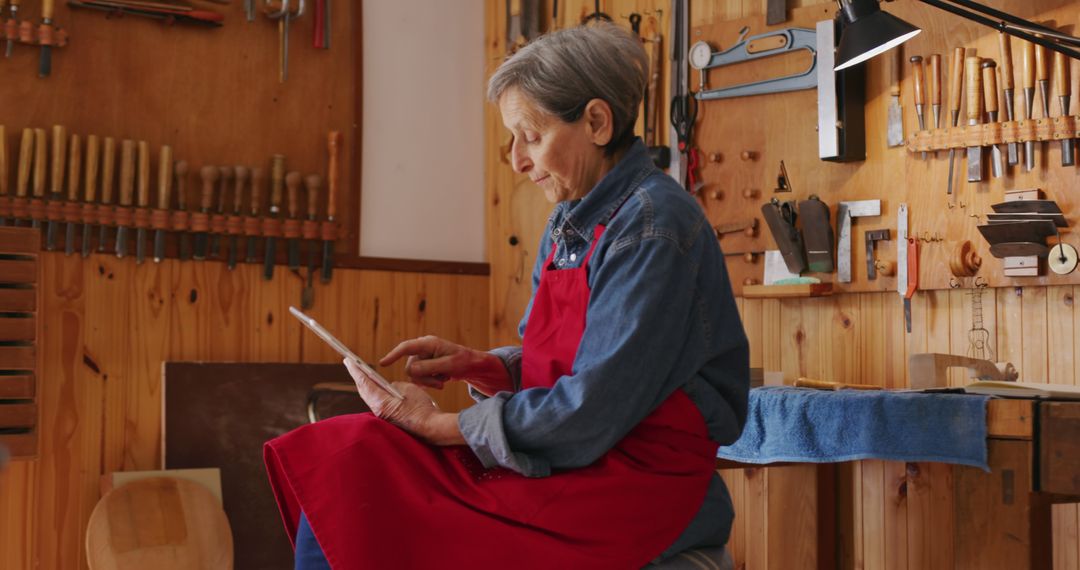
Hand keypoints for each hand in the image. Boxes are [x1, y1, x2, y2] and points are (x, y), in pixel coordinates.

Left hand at [344, 358, 461, 444]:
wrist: (430, 427)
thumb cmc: (421, 408)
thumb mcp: (407, 389)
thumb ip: (394, 386)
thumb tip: (390, 388)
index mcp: (380, 402)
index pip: (363, 382)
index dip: (355, 370)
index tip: (347, 360)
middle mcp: (378, 409)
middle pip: (363, 390)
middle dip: (357, 376)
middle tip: (351, 364)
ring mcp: (382, 415)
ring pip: (369, 396)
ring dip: (365, 384)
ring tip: (361, 373)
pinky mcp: (388, 417)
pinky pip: (376, 401)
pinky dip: (373, 391)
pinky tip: (375, 387)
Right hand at [380, 335, 511, 395]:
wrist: (472, 366)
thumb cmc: (463, 362)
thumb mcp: (449, 365)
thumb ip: (429, 367)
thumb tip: (410, 370)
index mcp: (428, 343)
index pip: (405, 348)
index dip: (393, 355)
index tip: (382, 363)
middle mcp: (422, 349)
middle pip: (410, 368)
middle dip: (425, 378)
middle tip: (442, 382)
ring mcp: (422, 358)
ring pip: (414, 376)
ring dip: (429, 381)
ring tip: (444, 379)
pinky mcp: (424, 366)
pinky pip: (419, 378)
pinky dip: (430, 382)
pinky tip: (442, 379)